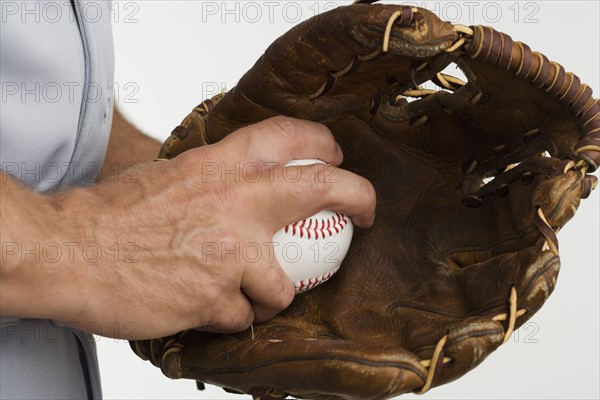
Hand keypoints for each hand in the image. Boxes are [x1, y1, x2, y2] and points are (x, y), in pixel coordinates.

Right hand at [5, 117, 375, 339]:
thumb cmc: (111, 215)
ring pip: (282, 285)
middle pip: (320, 188)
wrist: (69, 251)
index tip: (335, 159)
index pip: (287, 136)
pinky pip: (243, 317)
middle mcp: (235, 202)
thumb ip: (213, 180)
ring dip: (270, 294)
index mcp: (219, 165)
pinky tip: (205, 308)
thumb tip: (240, 185)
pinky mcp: (216, 297)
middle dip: (358, 197)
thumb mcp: (170, 175)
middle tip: (365, 212)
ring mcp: (230, 252)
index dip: (322, 144)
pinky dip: (231, 317)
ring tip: (244, 294)